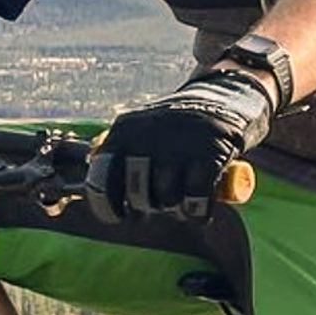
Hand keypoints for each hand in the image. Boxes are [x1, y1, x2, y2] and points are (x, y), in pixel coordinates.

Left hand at [84, 68, 273, 224]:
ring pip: (167, 200)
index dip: (107, 205)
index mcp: (124, 130)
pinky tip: (198, 209)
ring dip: (174, 210)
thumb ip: (117, 152)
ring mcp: (179, 145)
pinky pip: (196, 201)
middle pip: (137, 195)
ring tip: (181, 199)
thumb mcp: (139, 128)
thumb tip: (91, 188)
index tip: (119, 216)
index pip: (102, 178)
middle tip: (158, 203)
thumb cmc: (174, 125)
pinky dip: (197, 212)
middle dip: (147, 208)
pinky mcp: (211, 156)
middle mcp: (148, 137)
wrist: (224, 98)